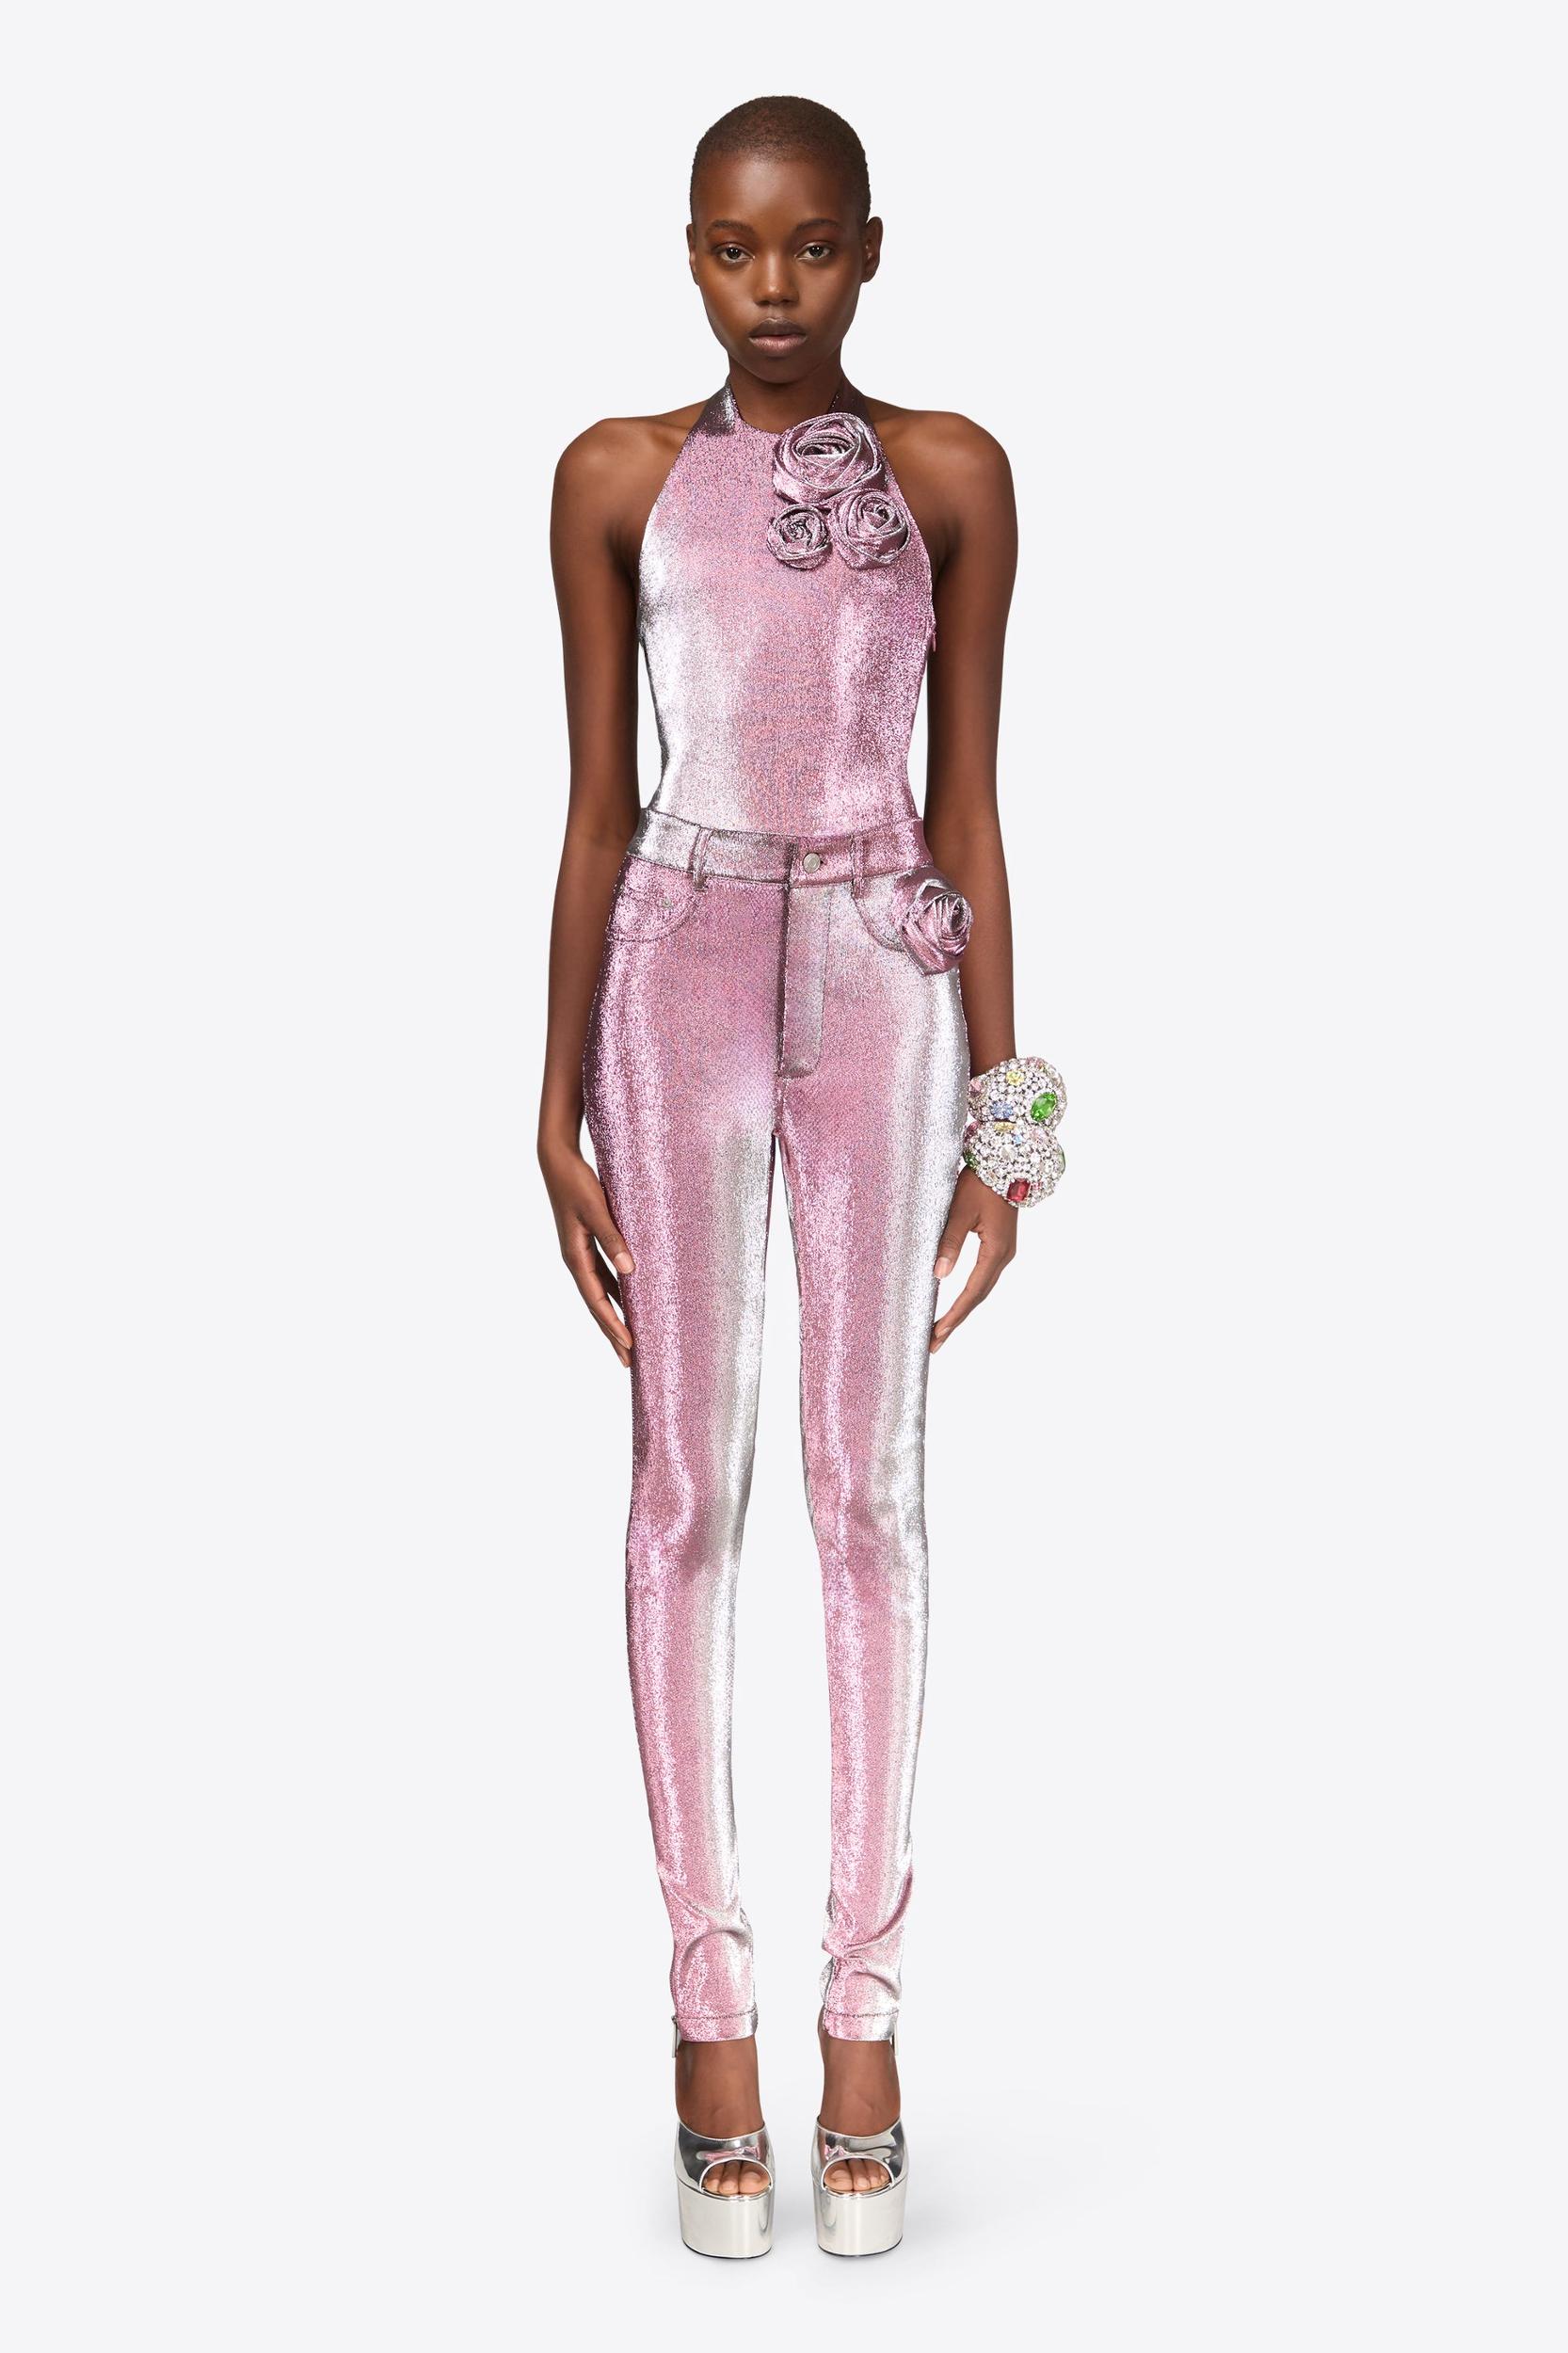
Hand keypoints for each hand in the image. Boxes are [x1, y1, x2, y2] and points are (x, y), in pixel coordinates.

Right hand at [540, 1139, 634, 1368]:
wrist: (558, 1162)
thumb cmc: (577, 1184)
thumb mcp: (597, 1209)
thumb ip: (612, 1238)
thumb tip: (629, 1270)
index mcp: (576, 1258)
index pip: (598, 1300)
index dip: (613, 1324)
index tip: (630, 1346)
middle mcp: (576, 1261)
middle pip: (597, 1305)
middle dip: (612, 1333)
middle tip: (629, 1361)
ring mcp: (580, 1254)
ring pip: (600, 1294)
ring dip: (614, 1317)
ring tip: (628, 1340)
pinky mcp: (586, 1245)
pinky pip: (603, 1278)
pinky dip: (615, 1294)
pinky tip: (628, 1301)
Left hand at [931, 1168, 1016, 1351]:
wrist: (1008, 1161)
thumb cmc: (981, 1183)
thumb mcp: (961, 1211)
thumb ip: (950, 1243)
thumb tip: (938, 1275)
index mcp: (996, 1251)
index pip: (972, 1292)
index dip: (954, 1315)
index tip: (937, 1333)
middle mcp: (1003, 1256)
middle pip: (978, 1296)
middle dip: (956, 1319)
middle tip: (934, 1342)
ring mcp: (1003, 1251)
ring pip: (982, 1288)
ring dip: (963, 1309)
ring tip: (943, 1329)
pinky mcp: (999, 1244)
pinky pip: (984, 1276)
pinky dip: (970, 1293)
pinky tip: (959, 1303)